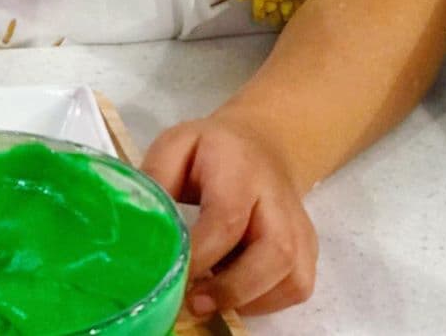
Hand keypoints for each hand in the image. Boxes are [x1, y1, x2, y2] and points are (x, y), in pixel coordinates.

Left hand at [143, 110, 317, 317]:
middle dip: (232, 288)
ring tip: (210, 296)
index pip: (227, 217)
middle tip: (192, 302)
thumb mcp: (175, 147)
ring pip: (292, 277)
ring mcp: (299, 226)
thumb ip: (156, 180)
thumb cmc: (210, 150)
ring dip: (249, 299)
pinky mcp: (307, 249)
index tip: (172, 274)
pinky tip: (236, 289)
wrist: (261, 144)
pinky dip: (266, 302)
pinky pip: (296, 288)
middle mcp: (277, 199)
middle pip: (274, 252)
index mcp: (239, 168)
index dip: (201, 253)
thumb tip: (137, 226)